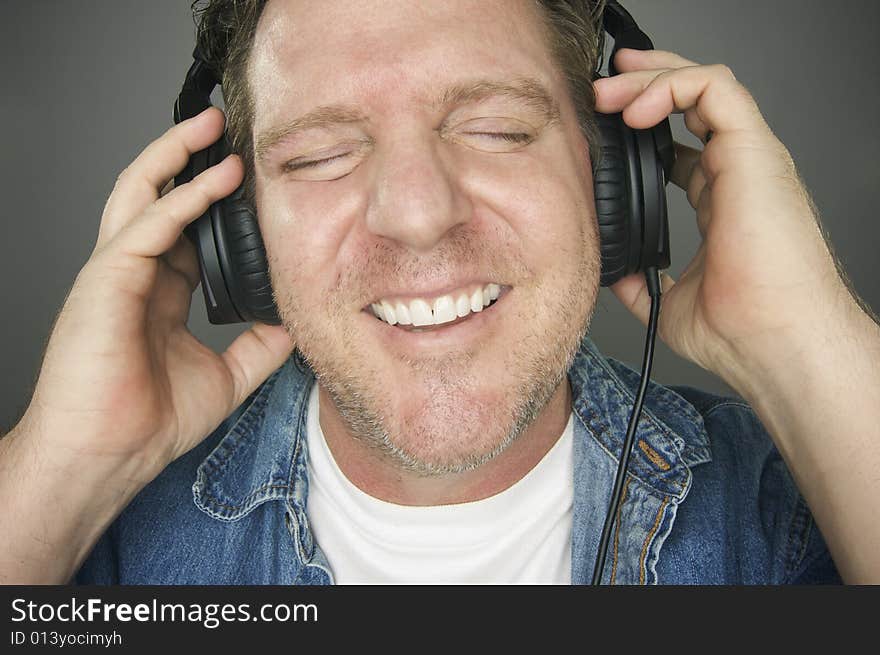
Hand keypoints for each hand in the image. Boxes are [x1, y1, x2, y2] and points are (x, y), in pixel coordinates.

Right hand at [13, 107, 293, 477]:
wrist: (110, 456)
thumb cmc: (151, 420)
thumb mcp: (228, 374)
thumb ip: (260, 343)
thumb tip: (297, 321)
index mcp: (159, 292)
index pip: (186, 228)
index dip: (215, 199)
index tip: (251, 179)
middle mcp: (134, 273)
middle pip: (156, 196)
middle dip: (186, 157)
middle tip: (224, 128)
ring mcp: (115, 273)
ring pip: (139, 194)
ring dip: (175, 156)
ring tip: (211, 128)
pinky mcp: (105, 280)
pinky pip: (143, 227)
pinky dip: (179, 201)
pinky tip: (212, 182)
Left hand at [595, 49, 857, 388]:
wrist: (772, 343)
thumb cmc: (740, 330)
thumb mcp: (668, 302)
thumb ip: (641, 280)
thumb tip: (615, 273)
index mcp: (719, 201)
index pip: (683, 144)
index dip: (643, 126)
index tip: (602, 125)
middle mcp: (735, 172)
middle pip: (692, 103)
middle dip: (641, 85)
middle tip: (598, 92)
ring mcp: (746, 159)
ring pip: (704, 85)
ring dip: (650, 78)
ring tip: (609, 92)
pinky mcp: (752, 152)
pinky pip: (715, 90)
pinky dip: (671, 86)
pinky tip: (636, 110)